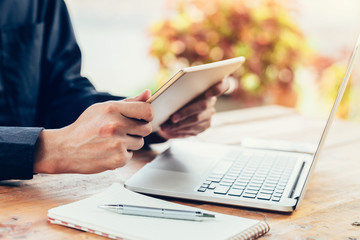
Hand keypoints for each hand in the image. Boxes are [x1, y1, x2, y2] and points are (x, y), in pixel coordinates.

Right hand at [34, 90, 152, 173]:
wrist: (65, 149)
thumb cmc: (86, 126)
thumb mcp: (103, 108)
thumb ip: (128, 102)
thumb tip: (148, 93)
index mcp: (112, 109)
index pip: (147, 110)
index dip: (148, 115)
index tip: (143, 118)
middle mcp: (116, 125)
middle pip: (146, 128)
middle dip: (138, 130)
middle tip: (122, 131)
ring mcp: (117, 143)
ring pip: (140, 142)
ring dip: (130, 143)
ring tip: (112, 141)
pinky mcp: (118, 159)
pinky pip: (131, 155)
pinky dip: (122, 154)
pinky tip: (108, 151)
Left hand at [158, 78, 229, 138]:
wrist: (172, 107)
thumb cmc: (171, 94)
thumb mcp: (167, 88)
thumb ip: (160, 90)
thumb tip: (147, 92)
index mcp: (209, 85)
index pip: (224, 85)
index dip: (218, 88)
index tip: (207, 93)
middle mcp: (212, 100)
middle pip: (204, 106)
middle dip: (187, 112)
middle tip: (172, 118)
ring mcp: (209, 115)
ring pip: (197, 121)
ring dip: (180, 125)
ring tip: (165, 127)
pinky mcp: (204, 126)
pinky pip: (194, 131)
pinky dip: (180, 132)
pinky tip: (168, 132)